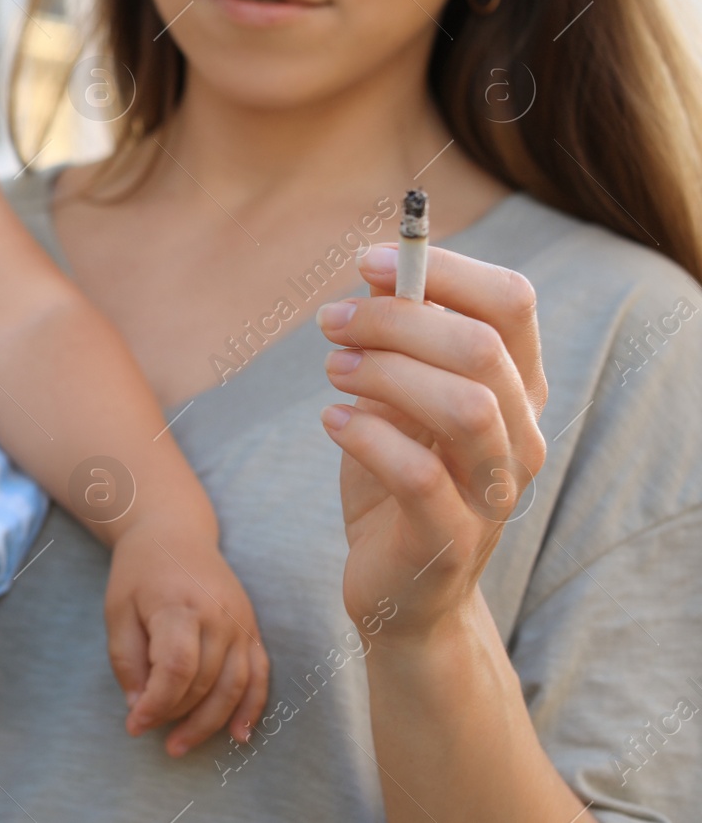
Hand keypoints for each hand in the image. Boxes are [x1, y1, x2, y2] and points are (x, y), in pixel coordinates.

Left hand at [104, 517, 268, 755]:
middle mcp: (217, 614)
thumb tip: (140, 708)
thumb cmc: (139, 572)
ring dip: (210, 724)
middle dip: (175, 716)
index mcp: (179, 605)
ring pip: (234, 686)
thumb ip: (126, 660)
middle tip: (148, 732)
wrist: (175, 532)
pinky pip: (259, 675)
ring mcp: (240, 622)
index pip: (177, 668)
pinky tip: (238, 736)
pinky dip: (252, 708)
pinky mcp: (251, 627)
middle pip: (205, 682)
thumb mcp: (117, 610)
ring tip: (180, 746)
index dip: (158, 704)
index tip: (134, 724)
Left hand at [319, 244, 547, 642]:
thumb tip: (379, 268)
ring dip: (385, 372)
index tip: (370, 261)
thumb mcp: (397, 398)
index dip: (443, 268)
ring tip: (333, 370)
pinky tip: (332, 421)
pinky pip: (420, 475)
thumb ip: (399, 339)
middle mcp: (519, 436)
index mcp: (515, 388)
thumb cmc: (398, 477)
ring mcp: (493, 492)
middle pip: (480, 347)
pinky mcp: (450, 540)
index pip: (512, 302)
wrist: (400, 590)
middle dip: (395, 320)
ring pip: (464, 407)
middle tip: (332, 324)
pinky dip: (367, 436)